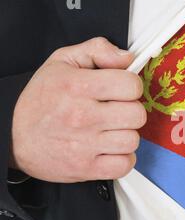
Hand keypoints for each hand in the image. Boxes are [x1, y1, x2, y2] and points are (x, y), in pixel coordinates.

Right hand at [10, 37, 146, 182]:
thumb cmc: (41, 100)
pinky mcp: (85, 168)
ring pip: (132, 140)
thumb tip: (127, 58)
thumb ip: (97, 51)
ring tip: (110, 131)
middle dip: (131, 111)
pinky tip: (110, 149)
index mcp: (78, 86)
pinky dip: (122, 159)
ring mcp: (84, 145)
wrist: (12, 136)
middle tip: (116, 111)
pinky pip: (124, 165)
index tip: (121, 90)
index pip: (131, 86)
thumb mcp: (63, 62)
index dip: (131, 86)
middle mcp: (82, 116)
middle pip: (137, 115)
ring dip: (126, 135)